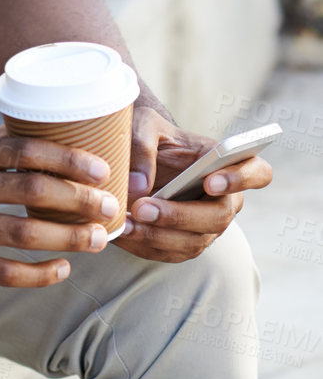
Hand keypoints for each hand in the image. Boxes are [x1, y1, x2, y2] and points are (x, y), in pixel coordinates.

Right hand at [0, 127, 121, 285]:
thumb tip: (39, 139)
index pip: (26, 150)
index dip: (68, 159)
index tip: (100, 168)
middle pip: (33, 192)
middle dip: (79, 201)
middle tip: (110, 208)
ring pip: (24, 234)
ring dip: (68, 238)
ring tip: (98, 239)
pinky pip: (2, 272)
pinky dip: (37, 274)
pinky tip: (61, 270)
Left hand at [117, 105, 273, 262]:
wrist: (139, 158)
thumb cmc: (151, 136)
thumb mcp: (144, 125)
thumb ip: (141, 146)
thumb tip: (139, 185)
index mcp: (227, 163)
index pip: (257, 172)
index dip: (241, 179)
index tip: (211, 181)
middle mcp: (226, 199)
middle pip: (219, 217)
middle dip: (180, 215)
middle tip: (142, 207)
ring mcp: (207, 226)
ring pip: (194, 242)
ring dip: (157, 236)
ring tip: (125, 224)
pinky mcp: (186, 243)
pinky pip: (170, 253)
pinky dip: (144, 245)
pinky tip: (121, 233)